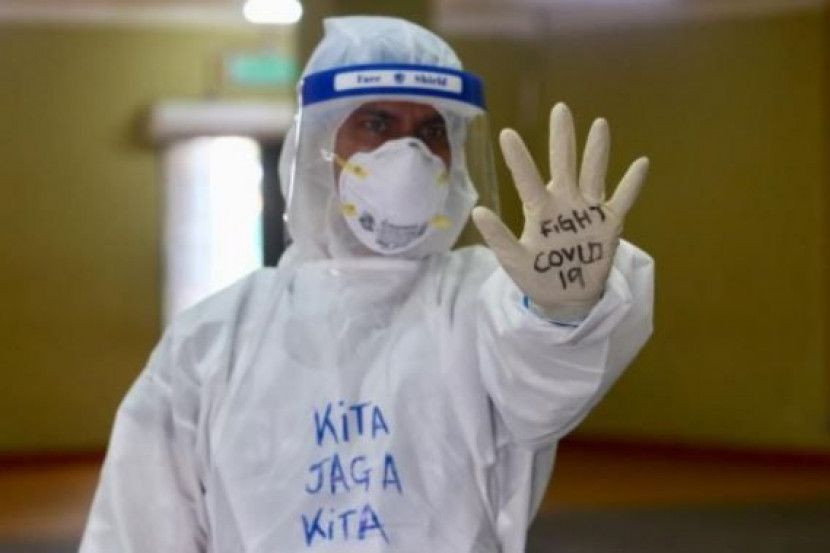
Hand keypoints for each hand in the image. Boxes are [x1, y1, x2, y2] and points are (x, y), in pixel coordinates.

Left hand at [472, 102, 647, 320]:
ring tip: (599, 123)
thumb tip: (477, 211)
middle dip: (562, 138)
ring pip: (593, 173)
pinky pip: (623, 199)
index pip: (527, 179)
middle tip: (560, 109)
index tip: (506, 133)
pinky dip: (632, 183)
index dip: (518, 158)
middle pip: (563, 164)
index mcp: (539, 209)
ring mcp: (587, 210)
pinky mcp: (609, 223)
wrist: (565, 297)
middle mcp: (564, 201)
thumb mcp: (514, 260)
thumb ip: (499, 237)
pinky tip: (642, 162)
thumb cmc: (537, 275)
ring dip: (597, 151)